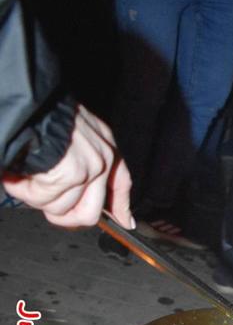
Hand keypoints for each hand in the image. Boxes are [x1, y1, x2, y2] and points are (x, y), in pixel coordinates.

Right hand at [2, 105, 133, 228]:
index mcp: (104, 143)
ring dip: (36, 197)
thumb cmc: (42, 115)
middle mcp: (102, 157)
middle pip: (89, 213)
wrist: (29, 101)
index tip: (125, 222)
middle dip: (62, 216)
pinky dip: (23, 190)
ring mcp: (90, 167)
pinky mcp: (72, 173)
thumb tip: (84, 195)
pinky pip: (44, 200)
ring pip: (62, 209)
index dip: (121, 207)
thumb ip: (82, 162)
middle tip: (41, 200)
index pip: (120, 182)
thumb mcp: (71, 134)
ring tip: (23, 177)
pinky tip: (16, 176)